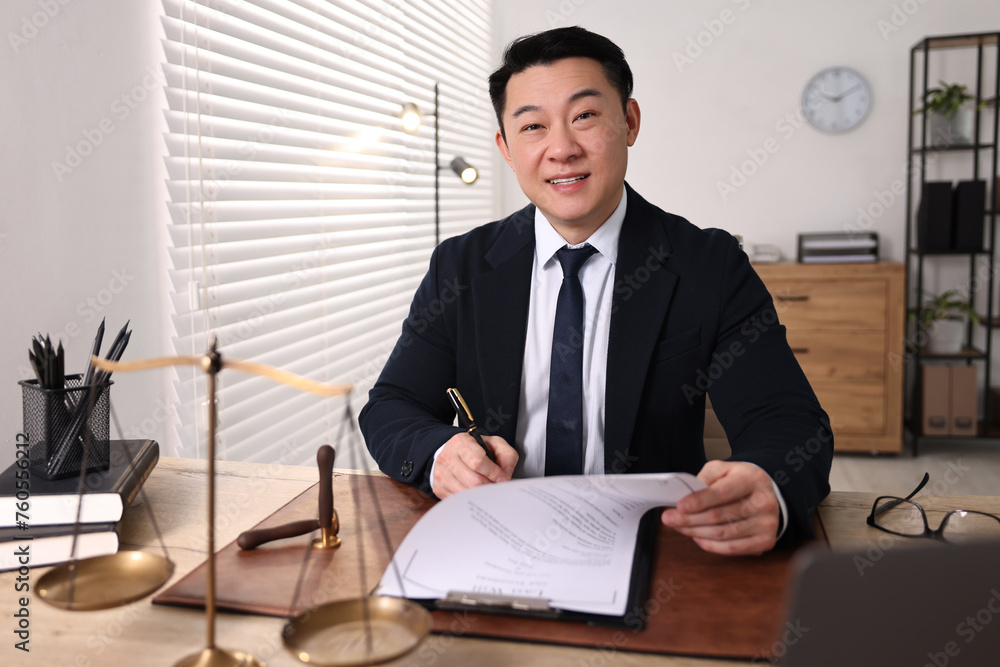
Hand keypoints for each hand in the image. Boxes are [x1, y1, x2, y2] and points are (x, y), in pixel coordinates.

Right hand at [431, 433, 517, 498]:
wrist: (452, 453)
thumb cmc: (475, 449)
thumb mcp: (494, 444)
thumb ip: (507, 455)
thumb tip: (506, 474)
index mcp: (460, 443)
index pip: (478, 461)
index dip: (494, 472)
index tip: (502, 477)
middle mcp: (447, 458)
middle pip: (473, 481)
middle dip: (490, 486)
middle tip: (496, 485)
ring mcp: (441, 474)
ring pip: (467, 493)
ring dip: (482, 495)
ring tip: (487, 488)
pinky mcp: (440, 488)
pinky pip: (460, 500)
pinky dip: (472, 499)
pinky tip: (476, 492)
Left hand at [660, 460, 779, 555]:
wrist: (768, 494)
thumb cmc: (741, 481)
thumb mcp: (725, 468)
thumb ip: (706, 477)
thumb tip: (688, 494)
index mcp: (753, 480)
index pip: (722, 493)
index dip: (699, 501)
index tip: (679, 506)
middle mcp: (764, 503)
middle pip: (719, 516)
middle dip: (689, 519)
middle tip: (669, 518)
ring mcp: (767, 525)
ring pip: (723, 534)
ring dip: (695, 532)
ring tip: (679, 527)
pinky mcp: (765, 541)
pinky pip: (731, 548)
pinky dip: (710, 545)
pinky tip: (697, 537)